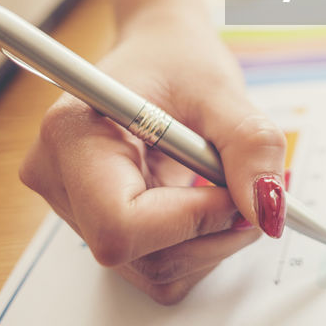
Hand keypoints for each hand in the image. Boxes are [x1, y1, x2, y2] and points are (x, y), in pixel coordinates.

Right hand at [18, 7, 285, 303]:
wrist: (158, 54)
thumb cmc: (178, 59)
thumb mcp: (221, 90)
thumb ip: (250, 146)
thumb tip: (267, 209)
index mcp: (73, 134)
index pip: (121, 224)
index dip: (192, 220)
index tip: (237, 192)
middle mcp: (58, 179)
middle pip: (140, 254)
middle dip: (213, 232)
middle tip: (249, 188)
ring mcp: (72, 210)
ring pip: (155, 271)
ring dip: (211, 240)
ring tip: (227, 186)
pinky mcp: (97, 227)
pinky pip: (157, 268)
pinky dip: (197, 244)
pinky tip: (204, 201)